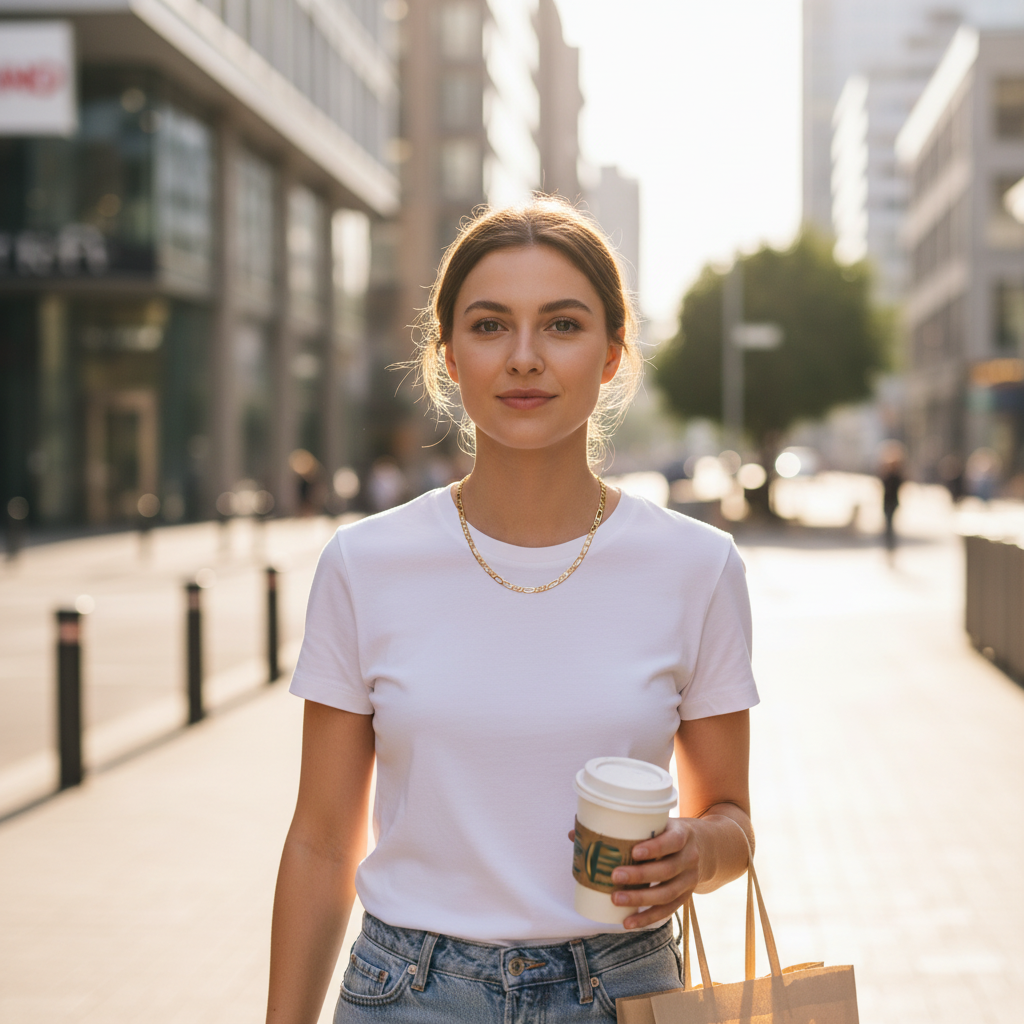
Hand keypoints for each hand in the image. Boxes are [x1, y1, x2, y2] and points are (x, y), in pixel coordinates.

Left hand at [568, 818, 700, 929]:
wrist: (707, 848)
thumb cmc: (669, 832)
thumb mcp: (657, 823)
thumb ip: (624, 828)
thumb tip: (575, 833)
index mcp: (682, 835)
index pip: (671, 842)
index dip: (654, 848)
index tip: (634, 851)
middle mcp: (689, 859)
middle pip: (666, 870)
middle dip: (639, 875)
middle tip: (614, 876)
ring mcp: (689, 881)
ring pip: (665, 894)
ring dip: (640, 899)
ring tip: (615, 899)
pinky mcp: (684, 897)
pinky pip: (666, 911)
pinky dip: (646, 917)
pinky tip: (628, 922)